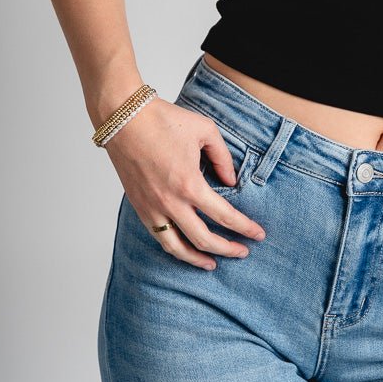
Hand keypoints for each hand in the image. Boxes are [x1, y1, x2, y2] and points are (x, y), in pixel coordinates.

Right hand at [103, 96, 265, 269]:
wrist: (124, 118)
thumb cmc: (164, 120)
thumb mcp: (205, 131)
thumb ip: (223, 158)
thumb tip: (231, 182)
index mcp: (190, 184)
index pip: (224, 216)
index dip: (245, 228)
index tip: (258, 234)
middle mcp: (170, 202)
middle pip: (204, 239)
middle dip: (228, 249)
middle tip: (243, 252)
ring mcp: (152, 208)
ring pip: (177, 247)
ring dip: (197, 259)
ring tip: (212, 263)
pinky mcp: (139, 206)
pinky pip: (158, 237)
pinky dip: (174, 248)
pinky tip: (184, 248)